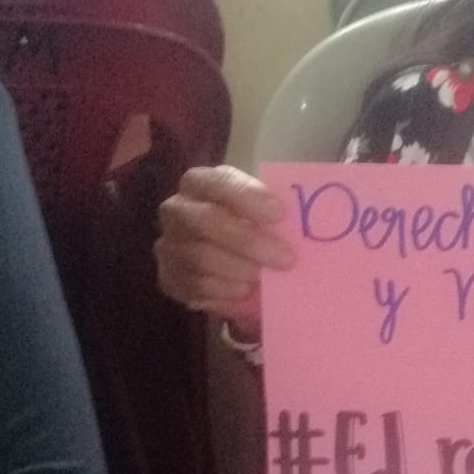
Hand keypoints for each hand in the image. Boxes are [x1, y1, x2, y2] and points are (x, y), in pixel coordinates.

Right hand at [155, 165, 293, 332]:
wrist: (229, 263)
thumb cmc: (253, 229)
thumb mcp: (264, 216)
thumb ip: (276, 215)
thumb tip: (305, 223)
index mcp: (202, 183)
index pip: (217, 181)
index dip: (246, 196)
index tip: (279, 214)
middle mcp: (178, 209)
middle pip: (205, 221)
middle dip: (248, 241)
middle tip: (286, 259)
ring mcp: (169, 244)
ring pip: (199, 256)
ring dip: (238, 269)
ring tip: (264, 280)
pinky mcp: (168, 276)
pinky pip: (192, 285)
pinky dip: (221, 291)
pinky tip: (243, 292)